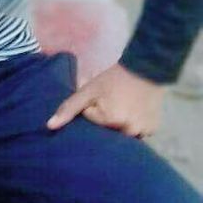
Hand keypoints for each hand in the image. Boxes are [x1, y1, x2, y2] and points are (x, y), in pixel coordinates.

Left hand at [46, 62, 165, 137]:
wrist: (146, 68)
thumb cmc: (114, 78)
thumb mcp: (89, 90)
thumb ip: (69, 108)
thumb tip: (49, 126)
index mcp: (111, 121)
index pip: (92, 123)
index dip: (93, 110)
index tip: (101, 98)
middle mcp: (129, 131)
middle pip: (108, 132)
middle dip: (107, 120)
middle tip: (114, 102)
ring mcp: (143, 131)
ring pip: (123, 135)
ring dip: (121, 125)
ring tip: (125, 107)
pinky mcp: (153, 129)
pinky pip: (139, 133)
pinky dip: (135, 125)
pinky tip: (135, 112)